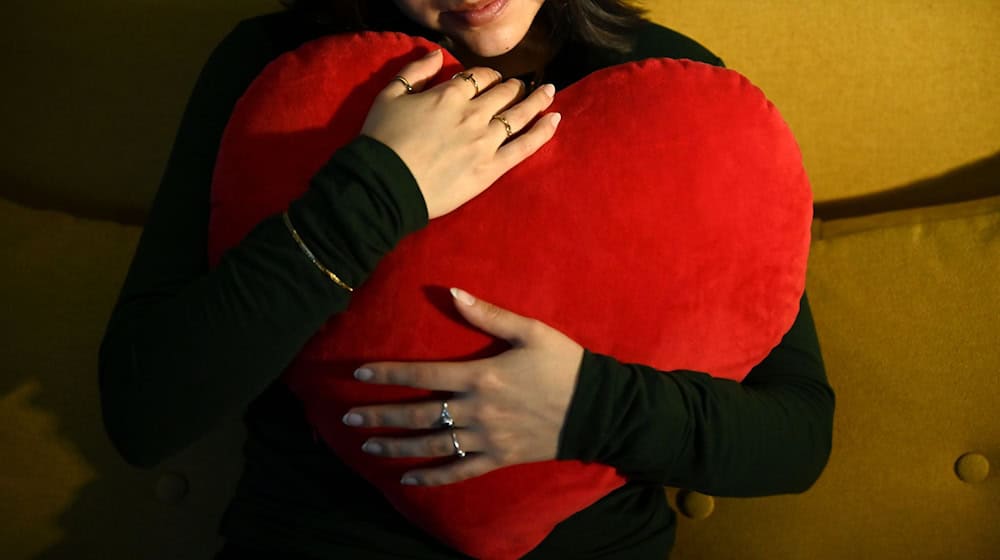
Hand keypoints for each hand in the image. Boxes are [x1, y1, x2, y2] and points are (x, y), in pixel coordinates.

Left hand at [342, 288, 583, 485]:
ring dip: (397, 446)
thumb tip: (453, 292)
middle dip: (381, 415)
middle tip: (348, 418)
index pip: (423, 375)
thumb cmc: (563, 364)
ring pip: (433, 444)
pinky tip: (408, 479)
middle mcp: (478, 410)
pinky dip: (433, 477)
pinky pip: (461, 470)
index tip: (359, 373)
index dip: (389, 374)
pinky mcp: (499, 458)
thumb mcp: (530, 332)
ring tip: (368, 447)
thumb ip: (488, 314)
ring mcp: (487, 438)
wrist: (597, 408)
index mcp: (481, 376)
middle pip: (419, 414)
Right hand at [360, 49, 561, 219]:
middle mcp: (473, 113)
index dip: (487, 76)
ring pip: (519, 114)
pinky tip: (556, 119)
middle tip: (521, 86)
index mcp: (449, 94)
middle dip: (514, 86)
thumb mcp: (389, 96)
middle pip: (503, 92)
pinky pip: (525, 146)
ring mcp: (485, 141)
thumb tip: (435, 54)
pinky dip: (543, 131)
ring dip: (537, 99)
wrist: (385, 184)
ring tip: (549, 91)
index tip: (491, 79)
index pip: (478, 77)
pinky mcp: (491, 168)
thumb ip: (414, 71)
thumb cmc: (382, 140)